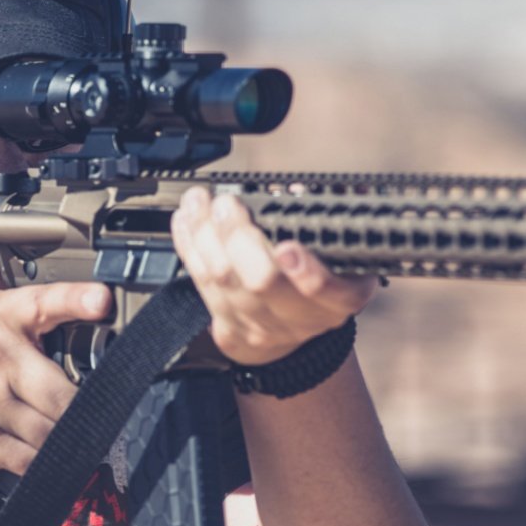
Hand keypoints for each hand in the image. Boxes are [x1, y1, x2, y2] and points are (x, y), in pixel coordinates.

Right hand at [0, 282, 111, 475]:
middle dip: (80, 412)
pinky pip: (31, 459)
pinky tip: (38, 454)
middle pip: (64, 393)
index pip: (44, 302)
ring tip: (53, 433)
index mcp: (0, 318)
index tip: (103, 300)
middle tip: (86, 415)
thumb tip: (103, 345)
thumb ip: (37, 327)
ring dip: (62, 441)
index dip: (77, 300)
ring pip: (52, 432)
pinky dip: (43, 463)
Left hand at [171, 186, 374, 365]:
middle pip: (262, 282)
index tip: (287, 249)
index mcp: (339, 299)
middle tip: (226, 204)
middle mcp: (302, 320)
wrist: (296, 334)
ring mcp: (264, 330)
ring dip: (204, 235)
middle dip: (237, 236)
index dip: (306, 272)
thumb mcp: (337, 254)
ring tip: (197, 202)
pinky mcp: (232, 333)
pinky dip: (190, 249)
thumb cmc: (318, 281)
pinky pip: (202, 288)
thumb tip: (294, 190)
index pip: (326, 290)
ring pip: (224, 282)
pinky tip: (185, 223)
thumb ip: (320, 223)